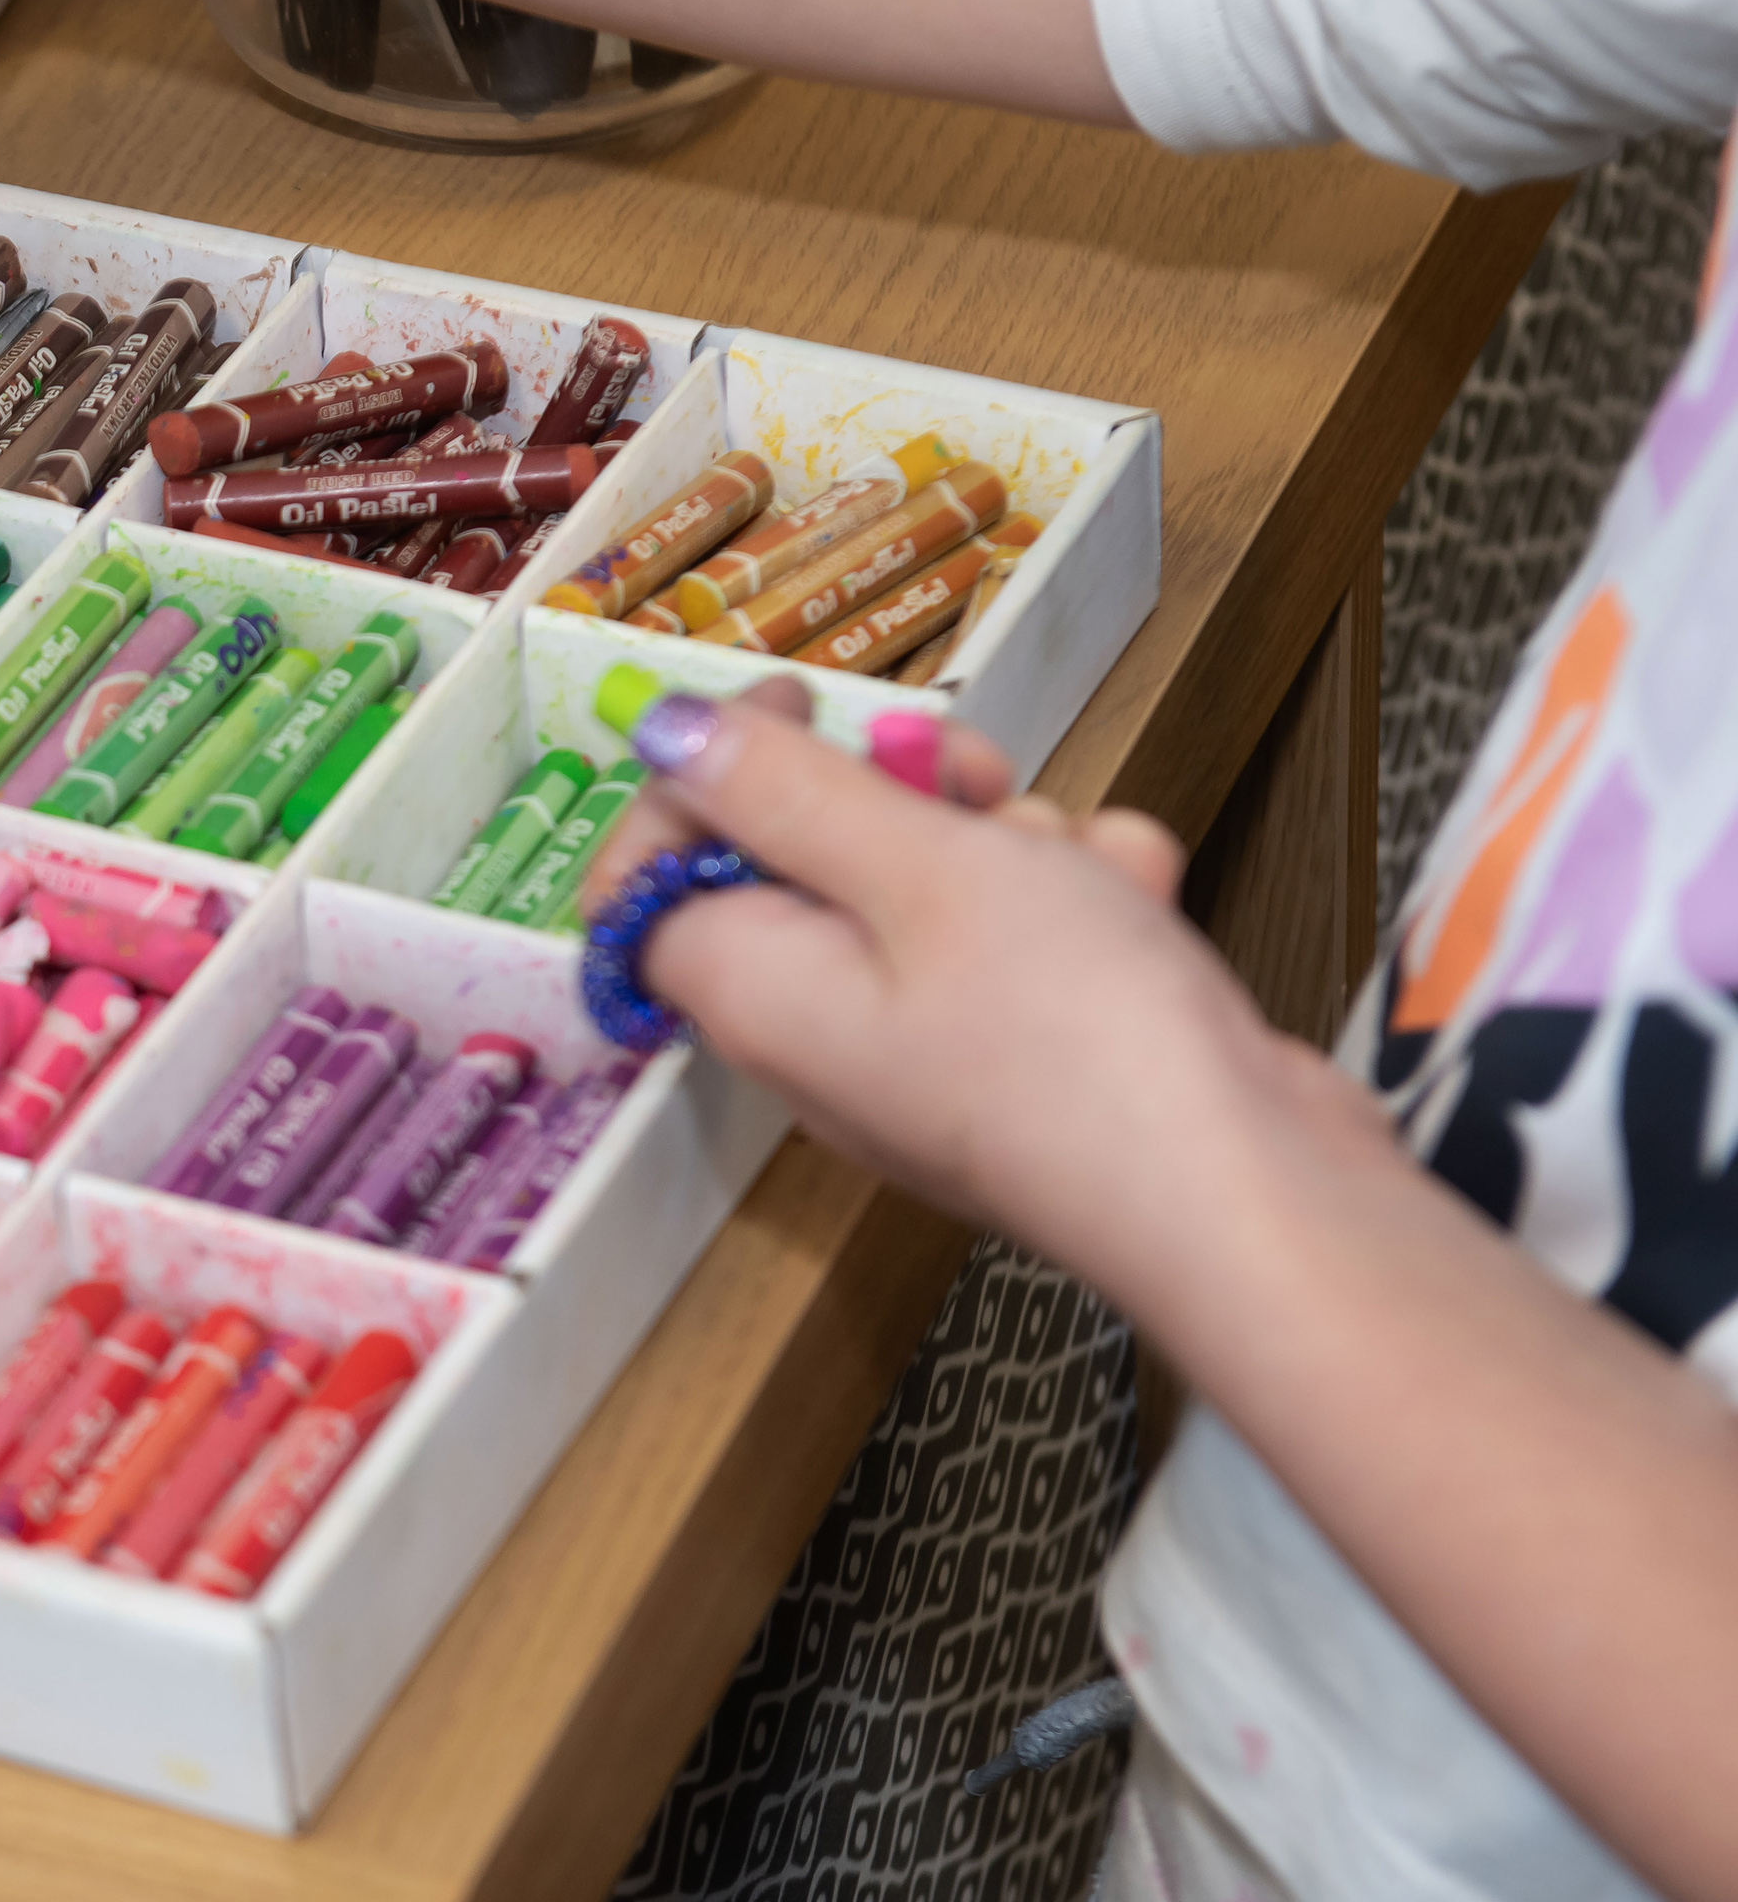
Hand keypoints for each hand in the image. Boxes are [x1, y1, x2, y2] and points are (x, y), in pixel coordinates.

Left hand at [587, 684, 1348, 1299]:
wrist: (1250, 1198)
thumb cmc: (1071, 1036)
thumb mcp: (916, 866)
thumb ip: (783, 790)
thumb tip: (662, 732)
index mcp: (751, 988)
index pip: (651, 868)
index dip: (706, 773)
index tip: (795, 704)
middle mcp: (821, 1026)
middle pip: (810, 855)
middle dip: (906, 790)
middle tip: (970, 778)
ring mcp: (930, 1043)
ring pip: (944, 877)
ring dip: (1023, 844)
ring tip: (1083, 876)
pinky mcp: (1031, 1050)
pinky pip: (1033, 933)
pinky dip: (1092, 904)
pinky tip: (1141, 916)